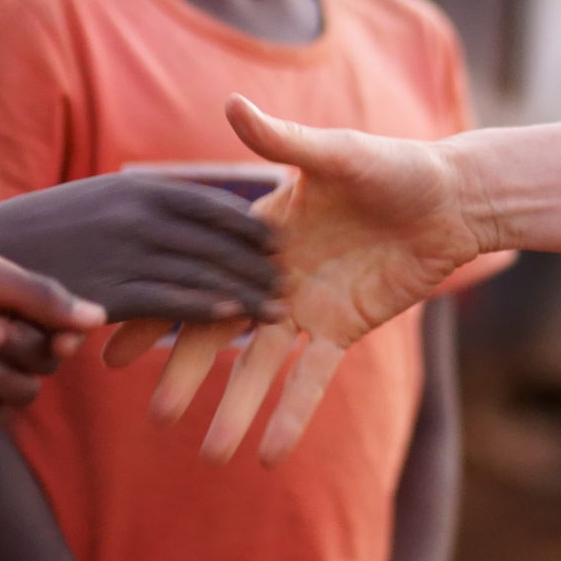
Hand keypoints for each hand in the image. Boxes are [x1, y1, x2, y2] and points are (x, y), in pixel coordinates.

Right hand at [0, 175, 282, 323]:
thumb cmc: (39, 232)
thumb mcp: (94, 201)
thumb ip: (139, 205)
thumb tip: (178, 212)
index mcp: (137, 187)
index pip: (212, 203)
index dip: (252, 223)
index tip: (284, 240)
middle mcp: (136, 213)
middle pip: (217, 238)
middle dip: (261, 260)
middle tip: (295, 277)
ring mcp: (123, 251)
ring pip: (202, 271)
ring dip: (247, 290)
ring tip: (281, 306)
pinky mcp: (108, 290)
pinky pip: (169, 300)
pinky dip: (207, 308)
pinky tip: (236, 320)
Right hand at [169, 98, 485, 463]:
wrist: (452, 197)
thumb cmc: (394, 164)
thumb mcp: (336, 154)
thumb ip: (283, 140)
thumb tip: (232, 104)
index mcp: (260, 231)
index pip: (194, 271)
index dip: (154, 304)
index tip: (108, 336)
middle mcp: (274, 275)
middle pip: (219, 330)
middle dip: (185, 372)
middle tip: (151, 414)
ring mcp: (307, 307)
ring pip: (262, 368)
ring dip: (236, 410)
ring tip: (207, 455)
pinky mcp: (345, 328)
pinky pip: (314, 380)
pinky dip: (294, 416)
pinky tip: (270, 457)